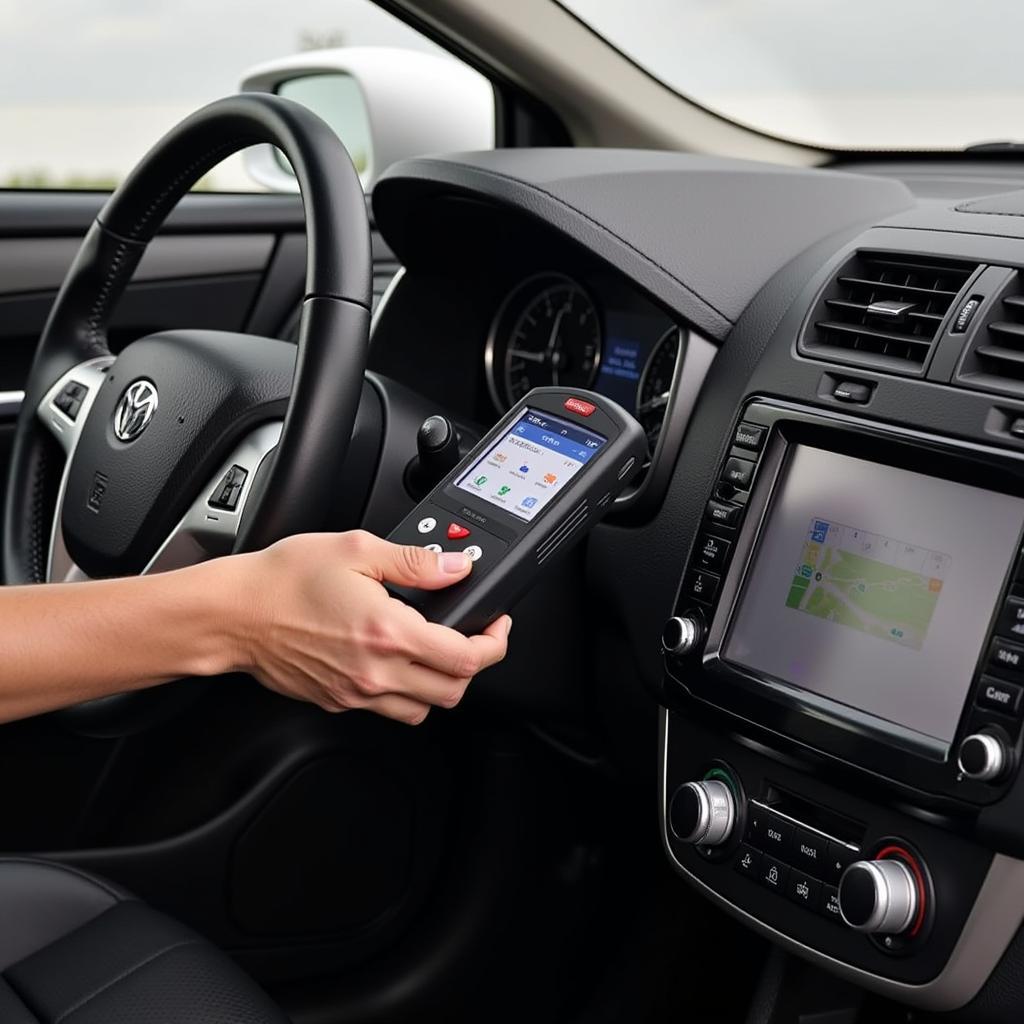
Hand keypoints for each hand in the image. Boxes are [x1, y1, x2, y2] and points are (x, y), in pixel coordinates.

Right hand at [236, 531, 510, 724]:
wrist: (232, 614)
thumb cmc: (283, 580)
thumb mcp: (356, 550)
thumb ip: (415, 562)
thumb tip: (455, 568)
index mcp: (388, 632)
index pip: (466, 658)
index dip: (494, 643)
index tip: (496, 626)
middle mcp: (376, 671)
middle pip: (454, 692)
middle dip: (473, 666)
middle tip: (472, 637)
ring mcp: (356, 693)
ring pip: (423, 710)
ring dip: (440, 684)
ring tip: (435, 652)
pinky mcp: (337, 702)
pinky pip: (387, 710)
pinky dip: (404, 693)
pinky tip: (395, 662)